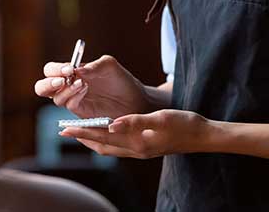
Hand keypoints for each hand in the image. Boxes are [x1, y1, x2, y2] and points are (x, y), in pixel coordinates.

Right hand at [34, 55, 151, 118]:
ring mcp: (74, 101)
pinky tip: (85, 90)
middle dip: (47, 84)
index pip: (51, 70)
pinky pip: (69, 106)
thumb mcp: (109, 66)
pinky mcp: (81, 114)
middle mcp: (69, 87)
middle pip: (43, 87)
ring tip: (82, 84)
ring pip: (55, 98)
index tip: (68, 69)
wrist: (136, 101)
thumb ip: (93, 65)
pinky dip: (74, 97)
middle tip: (62, 80)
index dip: (55, 69)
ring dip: (65, 90)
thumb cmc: (121, 81)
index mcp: (71, 73)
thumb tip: (75, 70)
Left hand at [59, 109, 209, 158]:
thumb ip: (135, 122)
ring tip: (79, 130)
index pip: (103, 138)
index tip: (65, 128)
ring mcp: (141, 149)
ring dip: (94, 139)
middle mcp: (136, 150)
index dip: (83, 132)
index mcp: (137, 143)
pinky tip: (106, 128)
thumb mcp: (160, 119)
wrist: (203, 136)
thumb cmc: (184, 124)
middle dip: (83, 137)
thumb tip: (111, 124)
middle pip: (102, 146)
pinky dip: (107, 138)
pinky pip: (119, 144)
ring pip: (110, 147)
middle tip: (64, 130)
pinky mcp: (146, 146)